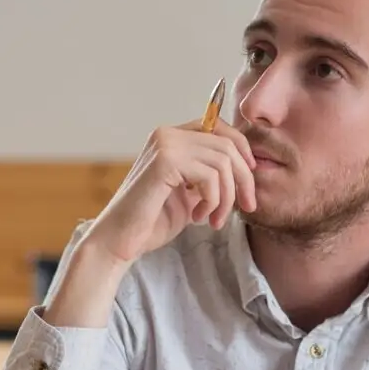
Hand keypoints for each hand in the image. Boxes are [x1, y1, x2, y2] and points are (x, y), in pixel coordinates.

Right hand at [83, 120, 257, 265]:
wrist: (120, 241)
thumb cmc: (152, 221)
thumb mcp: (189, 193)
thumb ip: (209, 176)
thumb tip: (246, 168)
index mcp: (171, 138)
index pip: (219, 128)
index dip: (242, 151)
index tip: (248, 181)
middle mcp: (167, 134)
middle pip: (227, 144)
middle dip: (244, 179)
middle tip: (246, 206)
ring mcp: (164, 145)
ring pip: (223, 161)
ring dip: (227, 197)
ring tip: (215, 219)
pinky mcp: (164, 162)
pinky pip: (210, 175)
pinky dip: (213, 200)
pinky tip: (198, 217)